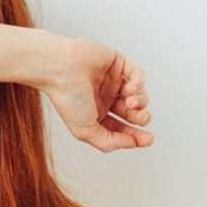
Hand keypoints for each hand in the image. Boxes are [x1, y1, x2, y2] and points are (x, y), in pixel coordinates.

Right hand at [41, 37, 153, 151]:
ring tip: (130, 102)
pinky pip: (138, 75)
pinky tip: (130, 88)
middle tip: (141, 118)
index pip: (121, 128)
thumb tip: (133, 143)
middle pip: (133, 113)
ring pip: (139, 95)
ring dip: (141, 101)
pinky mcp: (118, 63)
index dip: (136, 136)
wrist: (59, 69)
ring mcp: (113, 81)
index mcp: (96, 114)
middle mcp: (105, 98)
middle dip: (141, 118)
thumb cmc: (67, 98)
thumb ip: (109, 142)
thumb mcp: (85, 130)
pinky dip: (139, 83)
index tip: (147, 140)